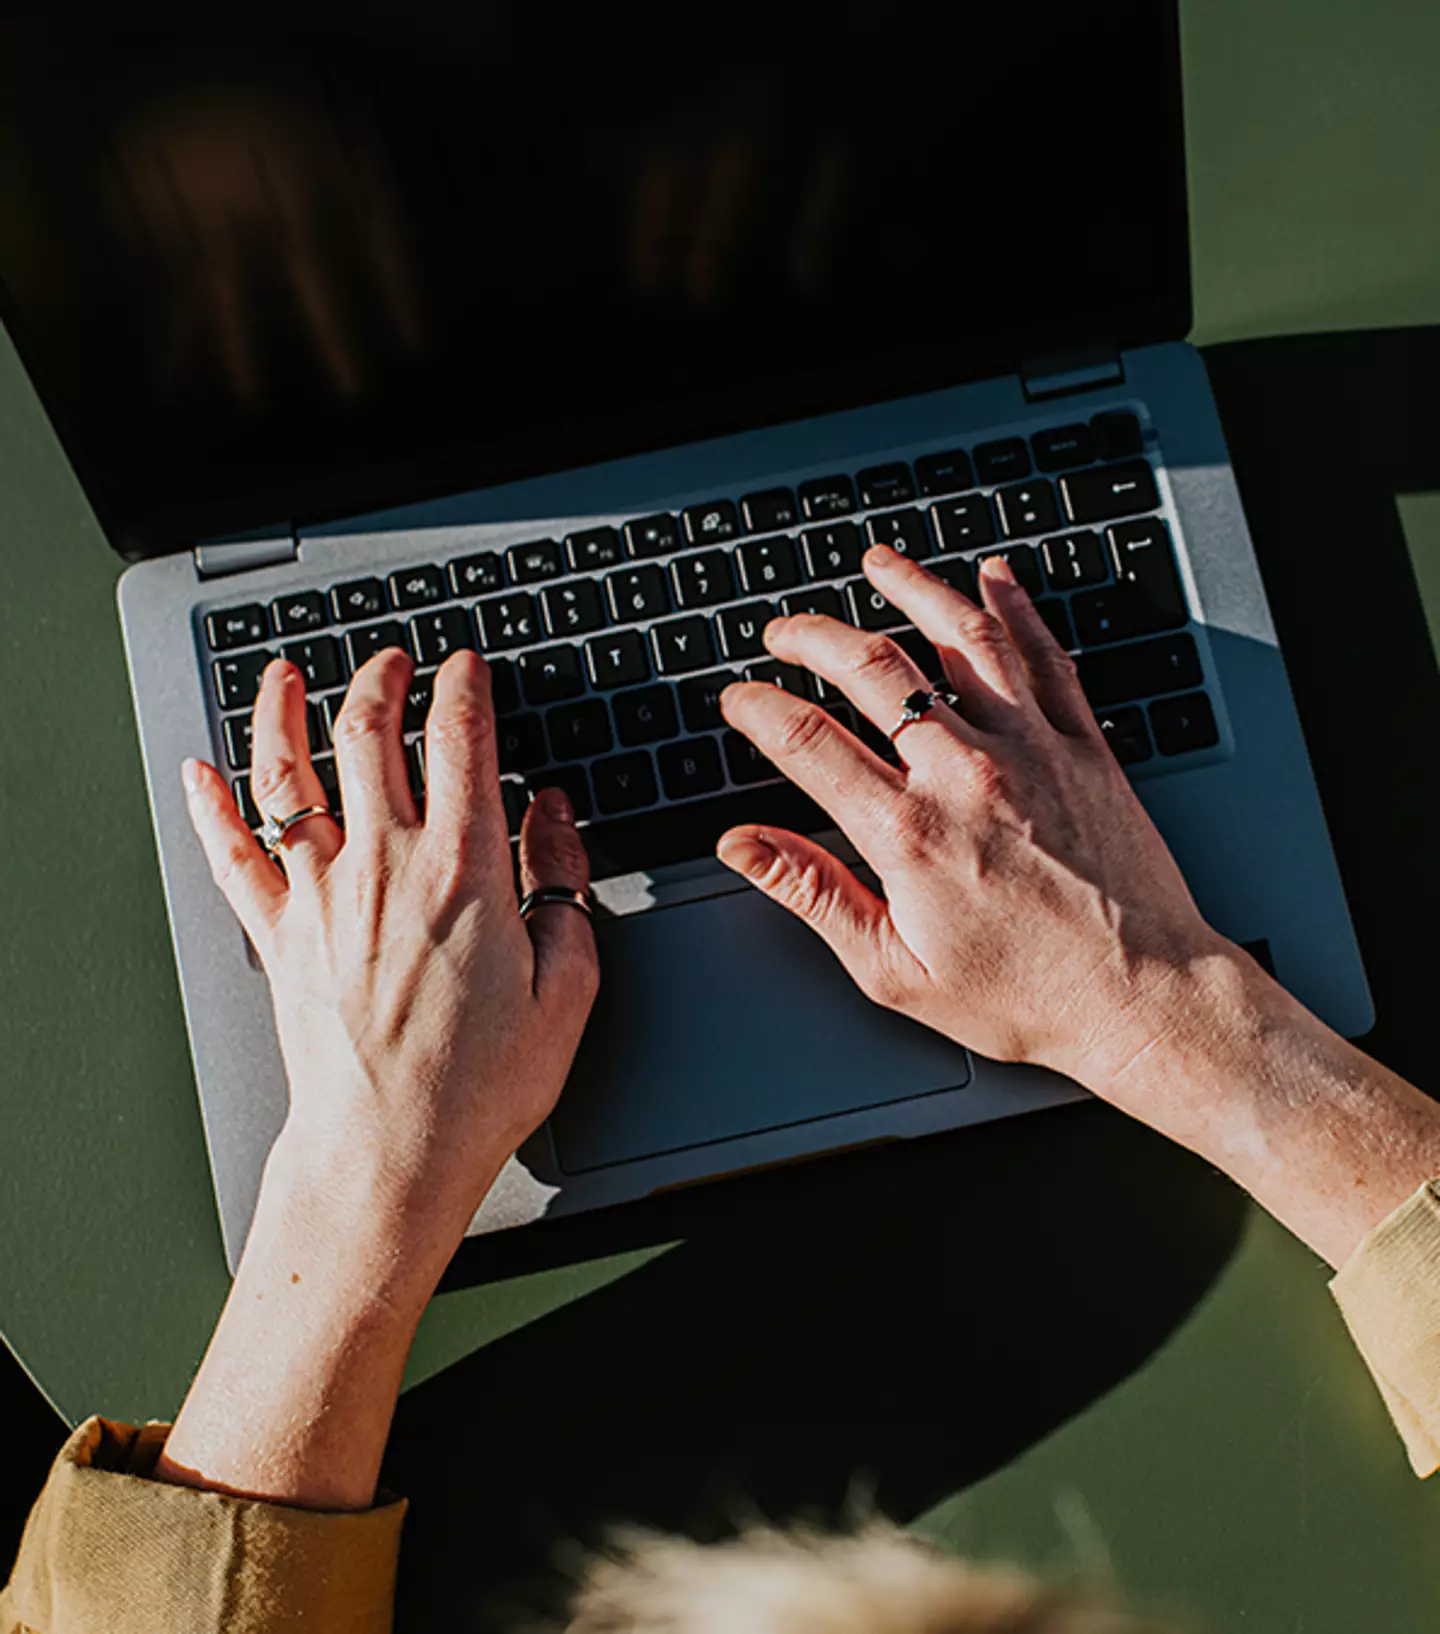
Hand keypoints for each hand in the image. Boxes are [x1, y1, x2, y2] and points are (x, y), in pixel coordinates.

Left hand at [182, 647, 597, 1265]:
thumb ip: (565, 885)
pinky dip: (209, 809)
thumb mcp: (568, 986)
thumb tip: (554, 815)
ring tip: (285, 676)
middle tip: (391, 659)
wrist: (389, 1152)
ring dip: (282, 714)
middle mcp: (384, 866)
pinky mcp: (281, 937)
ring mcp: (322, 898)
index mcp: (463, 872)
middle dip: (379, 680)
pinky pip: (232, 857)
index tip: (465, 666)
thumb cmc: (479, 1084)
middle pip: (367, 737)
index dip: (463, 687)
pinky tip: (197, 772)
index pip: (459, 741)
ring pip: (287, 778)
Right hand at [717, 544, 1439, 1269]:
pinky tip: (994, 579)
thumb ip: (814, 895)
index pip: (808, 742)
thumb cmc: (1028, 997)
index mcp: (910, 834)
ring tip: (878, 566)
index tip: (739, 699)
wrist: (1146, 998)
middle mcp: (967, 776)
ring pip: (961, 638)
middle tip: (786, 633)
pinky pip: (1045, 656)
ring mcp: (1032, 751)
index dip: (758, 709)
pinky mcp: (1084, 747)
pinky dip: (1015, 608)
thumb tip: (745, 846)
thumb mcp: (895, 971)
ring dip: (913, 589)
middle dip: (815, 637)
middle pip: (874, 670)